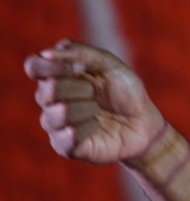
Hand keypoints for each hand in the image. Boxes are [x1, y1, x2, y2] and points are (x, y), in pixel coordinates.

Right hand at [24, 40, 164, 164]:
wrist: (143, 122)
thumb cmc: (125, 91)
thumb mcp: (109, 64)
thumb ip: (81, 53)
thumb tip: (47, 53)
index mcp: (59, 76)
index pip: (34, 66)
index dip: (50, 66)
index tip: (79, 68)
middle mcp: (51, 100)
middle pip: (48, 90)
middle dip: (80, 89)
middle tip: (96, 92)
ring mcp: (56, 125)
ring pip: (58, 114)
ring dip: (87, 109)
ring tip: (98, 110)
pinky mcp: (65, 147)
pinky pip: (66, 138)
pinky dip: (87, 129)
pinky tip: (97, 127)